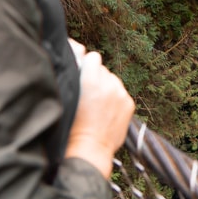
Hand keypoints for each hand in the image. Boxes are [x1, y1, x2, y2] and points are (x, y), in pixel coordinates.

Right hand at [65, 50, 134, 178]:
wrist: (89, 148)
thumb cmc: (71, 124)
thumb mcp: (67, 94)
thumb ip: (74, 73)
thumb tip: (78, 50)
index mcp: (90, 78)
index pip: (94, 57)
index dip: (87, 65)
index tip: (83, 74)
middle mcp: (108, 82)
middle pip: (103, 70)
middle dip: (97, 78)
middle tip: (88, 96)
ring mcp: (121, 92)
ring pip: (113, 81)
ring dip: (107, 88)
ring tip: (98, 107)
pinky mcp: (129, 103)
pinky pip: (121, 93)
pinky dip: (115, 100)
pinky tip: (106, 113)